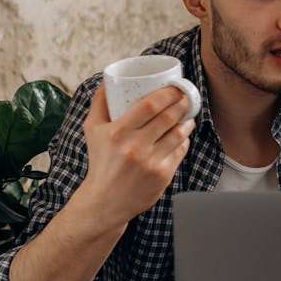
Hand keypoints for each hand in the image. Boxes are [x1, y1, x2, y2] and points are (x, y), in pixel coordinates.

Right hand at [79, 83, 195, 225]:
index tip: (174, 87)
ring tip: (187, 113)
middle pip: (168, 117)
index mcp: (117, 133)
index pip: (149, 105)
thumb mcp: (92, 130)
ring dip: (187, 120)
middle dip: (181, 103)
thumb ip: (99, 103)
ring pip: (178, 133)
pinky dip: (184, 139)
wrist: (105, 200)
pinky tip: (183, 134)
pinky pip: (180, 151)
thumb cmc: (100, 161)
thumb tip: (109, 79)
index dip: (167, 93)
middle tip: (185, 96)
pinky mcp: (162, 175)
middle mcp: (135, 148)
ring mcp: (151, 163)